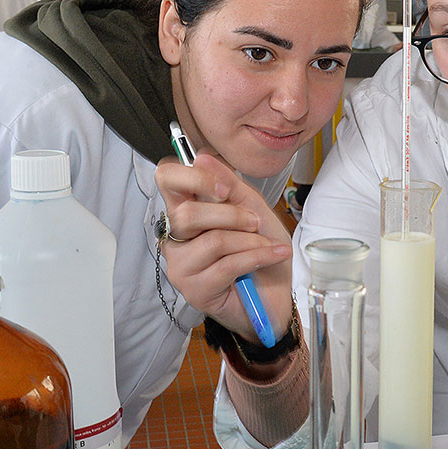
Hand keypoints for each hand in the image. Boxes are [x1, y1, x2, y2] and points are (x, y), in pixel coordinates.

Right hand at [155, 152, 292, 341]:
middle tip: (255, 223)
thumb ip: (229, 183)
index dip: (193, 177)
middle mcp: (176, 237)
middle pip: (188, 214)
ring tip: (267, 245)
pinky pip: (227, 265)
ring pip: (212, 240)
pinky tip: (273, 255)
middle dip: (232, 215)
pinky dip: (257, 256)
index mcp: (186, 211)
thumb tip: (201, 157)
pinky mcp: (195, 290)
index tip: (224, 188)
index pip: (166, 180)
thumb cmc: (262, 248)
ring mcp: (182, 265)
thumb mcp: (252, 208)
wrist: (280, 292)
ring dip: (250, 240)